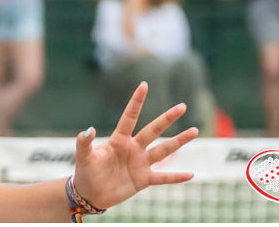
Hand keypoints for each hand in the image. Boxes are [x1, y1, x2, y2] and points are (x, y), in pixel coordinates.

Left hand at [72, 82, 197, 210]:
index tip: (144, 84)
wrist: (91, 193)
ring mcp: (140, 163)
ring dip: (179, 141)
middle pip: (153, 130)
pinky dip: (176, 177)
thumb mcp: (84, 157)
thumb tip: (89, 129)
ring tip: (194, 131)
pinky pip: (163, 177)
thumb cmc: (86, 172)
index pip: (129, 117)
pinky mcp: (143, 179)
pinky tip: (191, 174)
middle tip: (182, 106)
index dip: (136, 101)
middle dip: (167, 118)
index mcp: (118, 139)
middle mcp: (133, 148)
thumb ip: (85, 143)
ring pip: (164, 150)